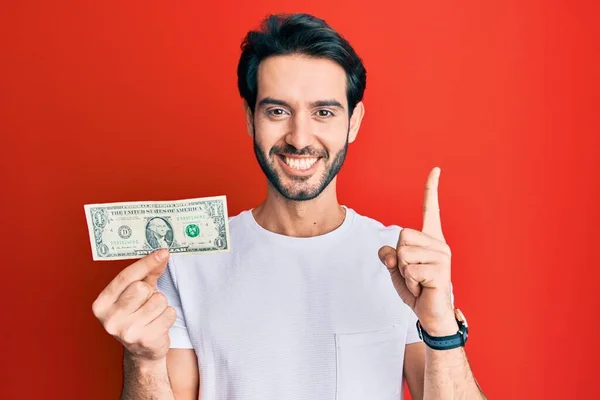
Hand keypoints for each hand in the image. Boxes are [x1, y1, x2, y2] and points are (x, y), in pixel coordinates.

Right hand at [92, 249, 175, 361]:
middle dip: (151, 292)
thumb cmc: (138, 316)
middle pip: (142, 288)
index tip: (163, 252)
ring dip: (161, 305)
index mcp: (102, 304)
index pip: (125, 277)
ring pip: (158, 300)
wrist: (142, 351)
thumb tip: (162, 255)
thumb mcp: (136, 293)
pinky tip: (158, 324)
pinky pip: (169, 314)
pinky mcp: (146, 340)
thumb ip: (147, 273)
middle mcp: (110, 319)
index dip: (146, 263)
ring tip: (153, 315)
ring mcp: (127, 332)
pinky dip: (168, 316)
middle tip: (146, 303)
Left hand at [378, 167, 456, 335]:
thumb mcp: (397, 270)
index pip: (429, 210)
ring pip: (403, 253)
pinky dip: (409, 283)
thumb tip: (387, 251)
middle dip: (399, 258)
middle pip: (401, 235)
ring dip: (404, 273)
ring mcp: (442, 256)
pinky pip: (408, 269)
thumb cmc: (417, 290)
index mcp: (430, 239)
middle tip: (414, 275)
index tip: (435, 169)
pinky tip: (423, 289)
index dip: (431, 189)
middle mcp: (439, 244)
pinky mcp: (440, 270)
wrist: (432, 315)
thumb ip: (390, 257)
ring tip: (419, 282)